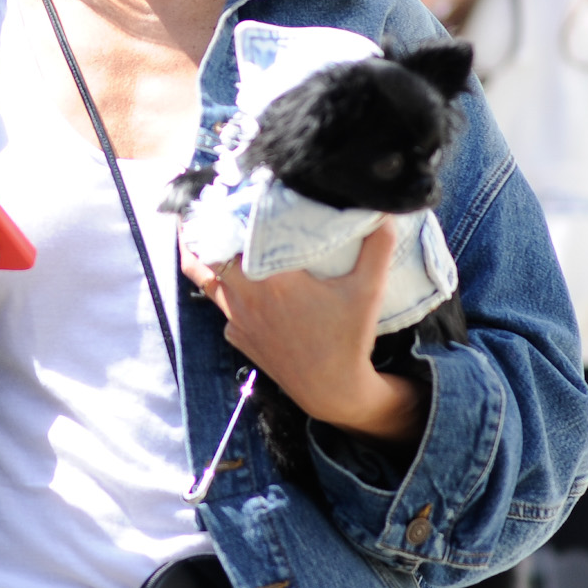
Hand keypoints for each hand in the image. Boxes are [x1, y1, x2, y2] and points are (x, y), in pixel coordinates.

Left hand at [182, 222, 427, 446]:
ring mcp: (237, 321)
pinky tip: (240, 282)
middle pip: (204, 259)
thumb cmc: (349, 339)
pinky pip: (223, 308)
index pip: (228, 241)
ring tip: (202, 236)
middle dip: (203, 234)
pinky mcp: (238, 338)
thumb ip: (376, 249)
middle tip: (207, 209)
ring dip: (206, 261)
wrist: (332, 390)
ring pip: (207, 283)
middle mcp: (245, 299)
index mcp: (270, 282)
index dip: (220, 217)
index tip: (222, 196)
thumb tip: (385, 212)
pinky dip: (226, 292)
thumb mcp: (368, 291)